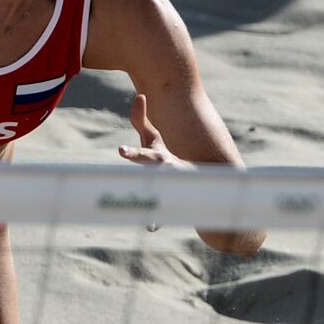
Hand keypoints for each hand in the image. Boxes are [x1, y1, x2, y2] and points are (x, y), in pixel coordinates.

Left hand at [119, 93, 265, 255]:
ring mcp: (172, 187)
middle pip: (151, 161)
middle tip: (122, 151)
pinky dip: (156, 220)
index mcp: (159, 156)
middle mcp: (166, 169)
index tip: (120, 149)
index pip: (146, 146)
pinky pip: (163, 215)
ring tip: (139, 201)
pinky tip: (150, 227)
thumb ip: (142, 122)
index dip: (135, 143)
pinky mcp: (173, 203)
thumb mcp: (155, 143)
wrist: (203, 182)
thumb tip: (138, 96)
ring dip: (151, 195)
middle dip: (137, 155)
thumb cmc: (168, 159)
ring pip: (159, 190)